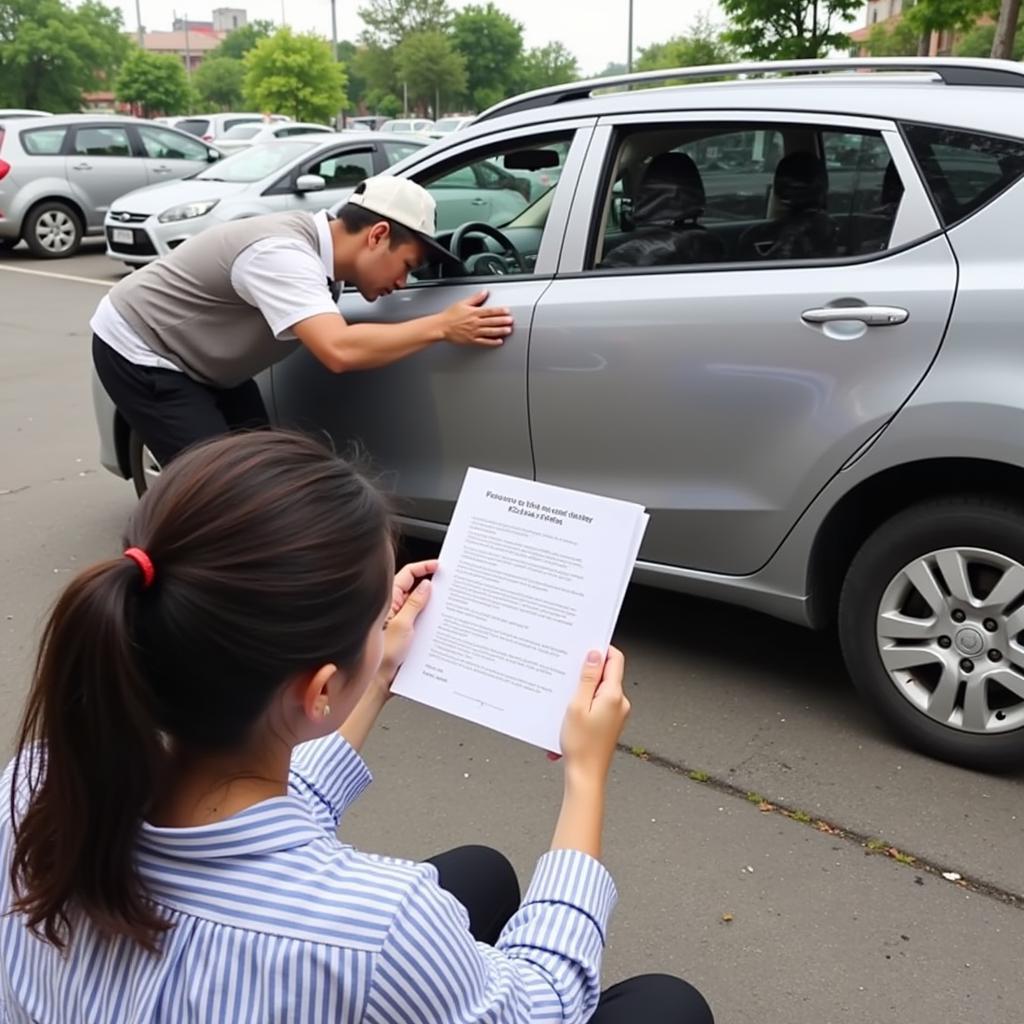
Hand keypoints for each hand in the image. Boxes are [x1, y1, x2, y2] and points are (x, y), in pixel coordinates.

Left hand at [376, 559, 436, 690]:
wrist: (379, 681)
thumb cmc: (384, 655)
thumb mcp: (403, 626)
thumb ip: (415, 604)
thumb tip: (425, 585)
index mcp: (389, 599)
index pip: (408, 574)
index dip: (424, 567)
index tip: (439, 566)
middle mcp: (394, 607)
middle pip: (416, 588)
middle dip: (432, 585)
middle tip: (449, 584)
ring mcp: (400, 619)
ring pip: (420, 604)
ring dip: (433, 604)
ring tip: (448, 605)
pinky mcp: (406, 632)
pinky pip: (421, 619)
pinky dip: (431, 618)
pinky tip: (441, 624)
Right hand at [440, 290, 512, 345]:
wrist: (441, 327)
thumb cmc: (450, 315)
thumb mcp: (462, 303)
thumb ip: (475, 298)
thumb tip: (484, 292)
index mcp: (474, 313)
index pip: (489, 311)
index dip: (499, 311)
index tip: (507, 311)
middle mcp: (475, 322)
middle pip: (491, 321)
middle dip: (502, 321)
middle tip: (510, 321)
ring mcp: (474, 332)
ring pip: (490, 331)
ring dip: (500, 331)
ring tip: (508, 330)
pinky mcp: (471, 340)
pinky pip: (484, 342)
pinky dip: (492, 342)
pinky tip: (499, 341)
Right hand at [558, 647, 629, 783]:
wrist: (586, 776)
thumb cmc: (580, 745)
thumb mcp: (577, 706)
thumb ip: (587, 678)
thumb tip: (595, 654)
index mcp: (614, 695)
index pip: (615, 659)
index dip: (601, 649)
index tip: (585, 645)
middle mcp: (620, 703)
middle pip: (606, 674)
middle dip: (586, 671)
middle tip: (567, 672)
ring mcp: (617, 713)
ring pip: (599, 690)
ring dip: (582, 690)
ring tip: (565, 701)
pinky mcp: (611, 722)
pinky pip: (598, 704)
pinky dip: (583, 704)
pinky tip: (568, 714)